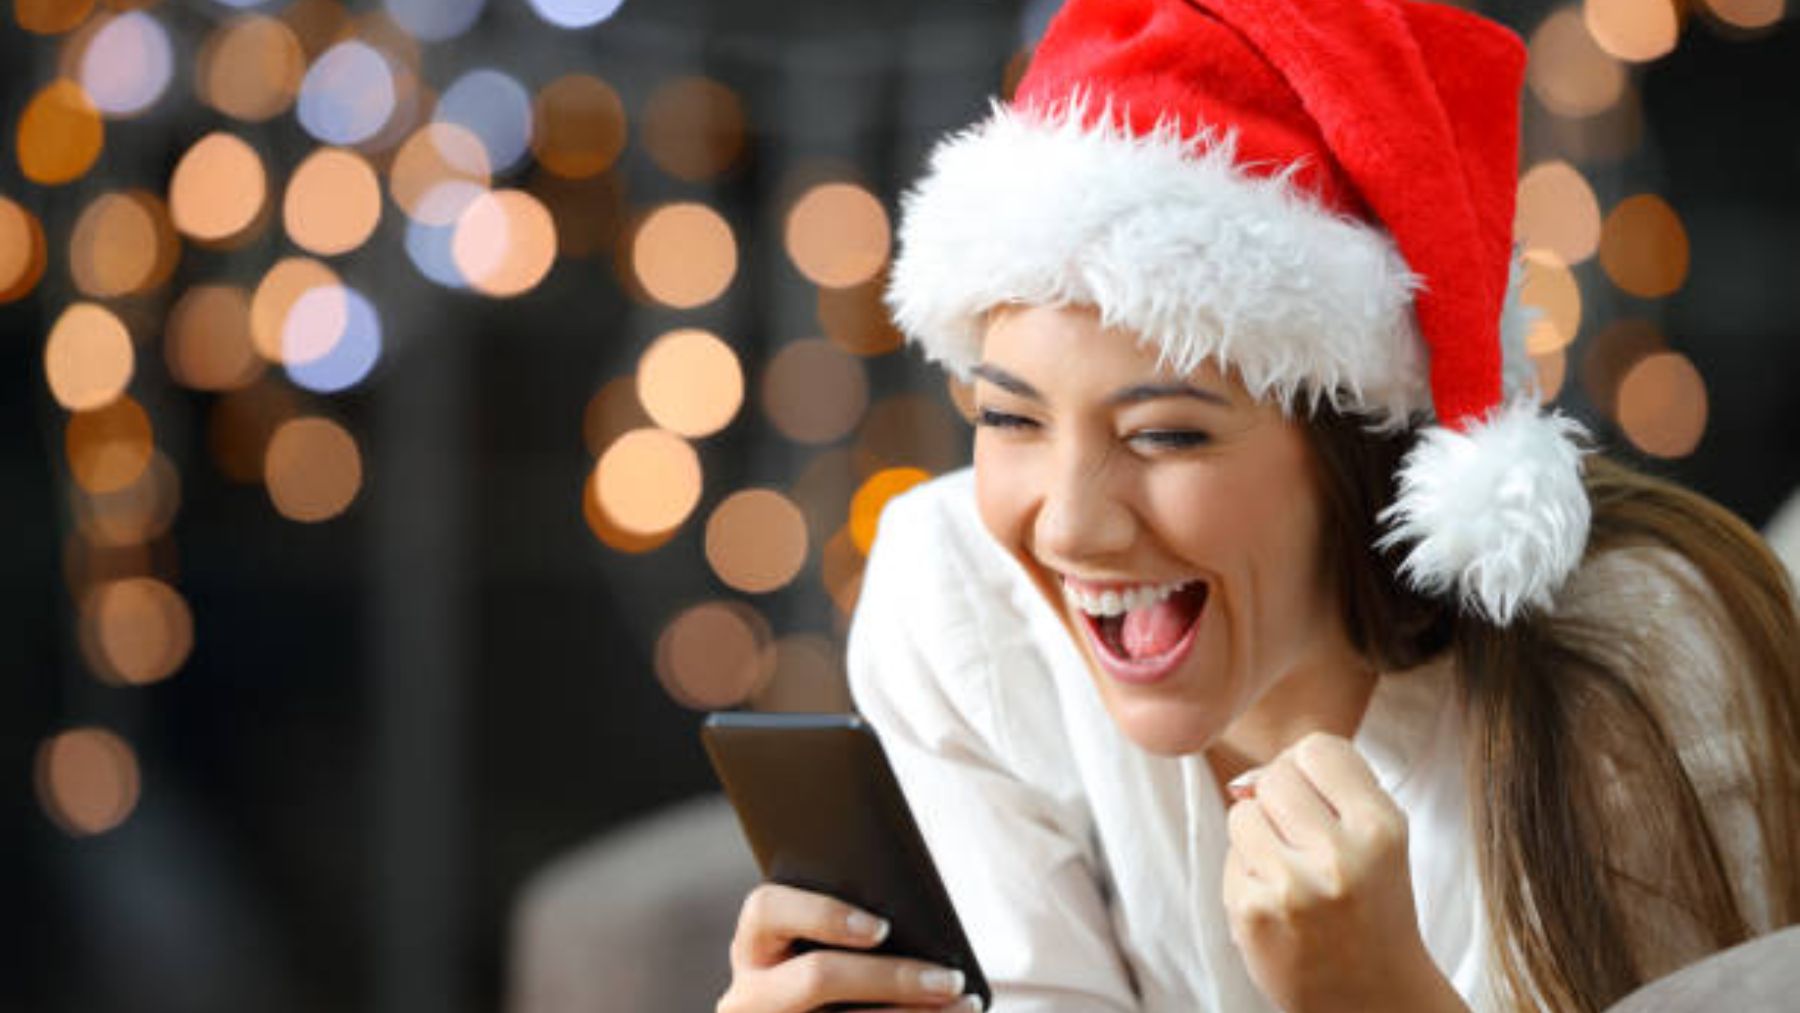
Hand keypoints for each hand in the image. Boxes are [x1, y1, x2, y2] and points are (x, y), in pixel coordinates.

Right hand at [718, 882, 981, 1011]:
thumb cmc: (830, 972)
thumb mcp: (818, 949)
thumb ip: (849, 930)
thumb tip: (915, 926)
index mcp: (753, 949)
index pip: (767, 909)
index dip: (823, 914)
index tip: (882, 928)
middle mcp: (749, 999)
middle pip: (816, 977)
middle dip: (892, 978)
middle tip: (949, 978)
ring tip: (964, 1005)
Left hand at [1221, 733, 1465, 1012]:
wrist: (1375, 997)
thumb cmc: (1371, 906)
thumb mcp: (1378, 839)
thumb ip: (1328, 790)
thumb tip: (1244, 780)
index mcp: (1381, 827)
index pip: (1318, 748)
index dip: (1307, 766)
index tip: (1316, 796)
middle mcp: (1340, 855)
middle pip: (1273, 777)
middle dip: (1278, 802)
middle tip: (1302, 841)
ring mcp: (1293, 886)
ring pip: (1242, 815)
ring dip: (1257, 837)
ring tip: (1291, 873)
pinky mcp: (1253, 913)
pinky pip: (1229, 860)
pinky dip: (1246, 877)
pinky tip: (1278, 905)